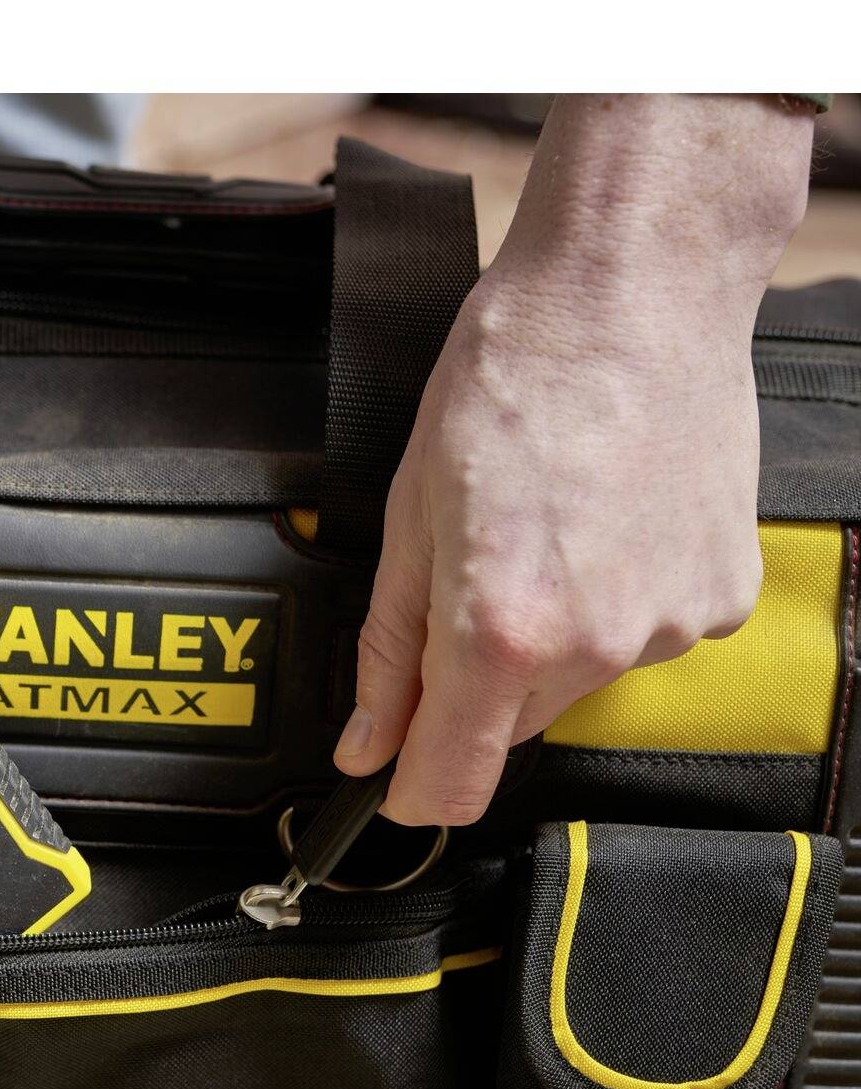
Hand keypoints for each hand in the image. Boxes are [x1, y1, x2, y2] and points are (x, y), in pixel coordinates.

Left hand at [335, 95, 813, 826]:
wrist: (631, 296)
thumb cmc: (514, 380)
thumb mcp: (409, 519)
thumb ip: (388, 653)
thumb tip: (366, 744)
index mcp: (498, 630)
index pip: (452, 782)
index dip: (413, 791)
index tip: (396, 778)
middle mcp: (593, 644)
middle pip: (511, 724)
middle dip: (478, 676)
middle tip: (475, 568)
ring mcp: (668, 625)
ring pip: (578, 677)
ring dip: (551, 631)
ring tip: (548, 524)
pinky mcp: (722, 598)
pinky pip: (643, 632)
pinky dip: (616, 597)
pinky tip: (605, 520)